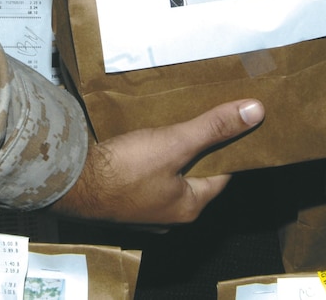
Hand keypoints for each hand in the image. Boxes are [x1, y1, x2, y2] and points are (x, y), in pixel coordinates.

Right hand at [49, 99, 264, 225]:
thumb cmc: (123, 170)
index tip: (230, 124)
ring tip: (171, 124)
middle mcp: (168, 214)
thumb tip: (256, 112)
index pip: (221, 174)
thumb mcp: (175, 143)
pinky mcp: (121, 198)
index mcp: (189, 207)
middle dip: (196, 148)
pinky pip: (144, 175)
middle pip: (193, 174)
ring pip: (167, 174)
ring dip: (170, 152)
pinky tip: (142, 138)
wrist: (70, 181)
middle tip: (200, 117)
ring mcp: (142, 208)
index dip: (227, 147)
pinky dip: (147, 158)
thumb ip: (215, 127)